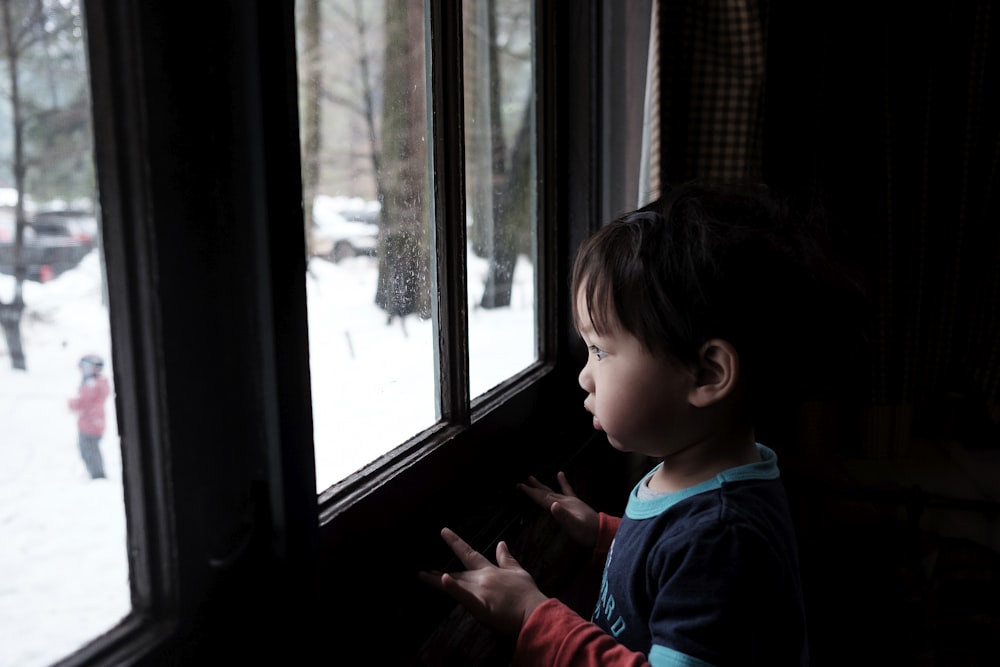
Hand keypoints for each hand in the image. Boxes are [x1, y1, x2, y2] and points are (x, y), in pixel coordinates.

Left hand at [419, 527, 547, 635]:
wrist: (534, 612)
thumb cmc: (527, 594)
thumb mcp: (518, 572)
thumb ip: (506, 558)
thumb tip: (501, 543)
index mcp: (490, 570)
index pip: (470, 553)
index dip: (455, 542)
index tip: (443, 531)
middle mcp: (482, 578)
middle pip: (456, 573)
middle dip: (438, 571)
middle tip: (422, 570)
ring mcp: (479, 591)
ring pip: (454, 584)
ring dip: (436, 581)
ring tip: (421, 575)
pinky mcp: (480, 606)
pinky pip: (464, 596)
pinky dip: (453, 588)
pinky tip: (443, 580)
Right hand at [518, 472, 598, 547]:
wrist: (602, 531)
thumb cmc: (587, 531)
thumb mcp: (573, 526)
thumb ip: (563, 516)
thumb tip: (552, 505)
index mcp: (562, 506)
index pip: (543, 498)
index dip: (531, 493)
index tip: (520, 486)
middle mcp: (565, 501)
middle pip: (545, 493)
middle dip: (533, 489)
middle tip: (522, 483)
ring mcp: (571, 501)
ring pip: (552, 491)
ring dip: (542, 486)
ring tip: (533, 478)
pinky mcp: (576, 503)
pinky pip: (567, 490)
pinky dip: (563, 482)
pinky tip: (560, 474)